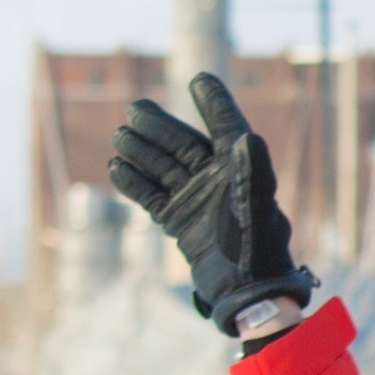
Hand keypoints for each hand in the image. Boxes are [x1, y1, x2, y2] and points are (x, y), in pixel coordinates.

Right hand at [102, 74, 314, 338]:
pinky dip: (133, 183)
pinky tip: (115, 168)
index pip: (226, 126)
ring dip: (141, 151)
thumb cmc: (259, 251)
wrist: (246, 294)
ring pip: (163, 167)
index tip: (199, 79)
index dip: (214, 103)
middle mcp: (217, 180)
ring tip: (119, 135)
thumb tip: (248, 135)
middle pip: (183, 143)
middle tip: (134, 109)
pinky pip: (152, 196)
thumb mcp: (258, 209)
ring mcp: (196, 200)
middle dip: (159, 125)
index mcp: (241, 170)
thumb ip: (253, 173)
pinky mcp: (179, 221)